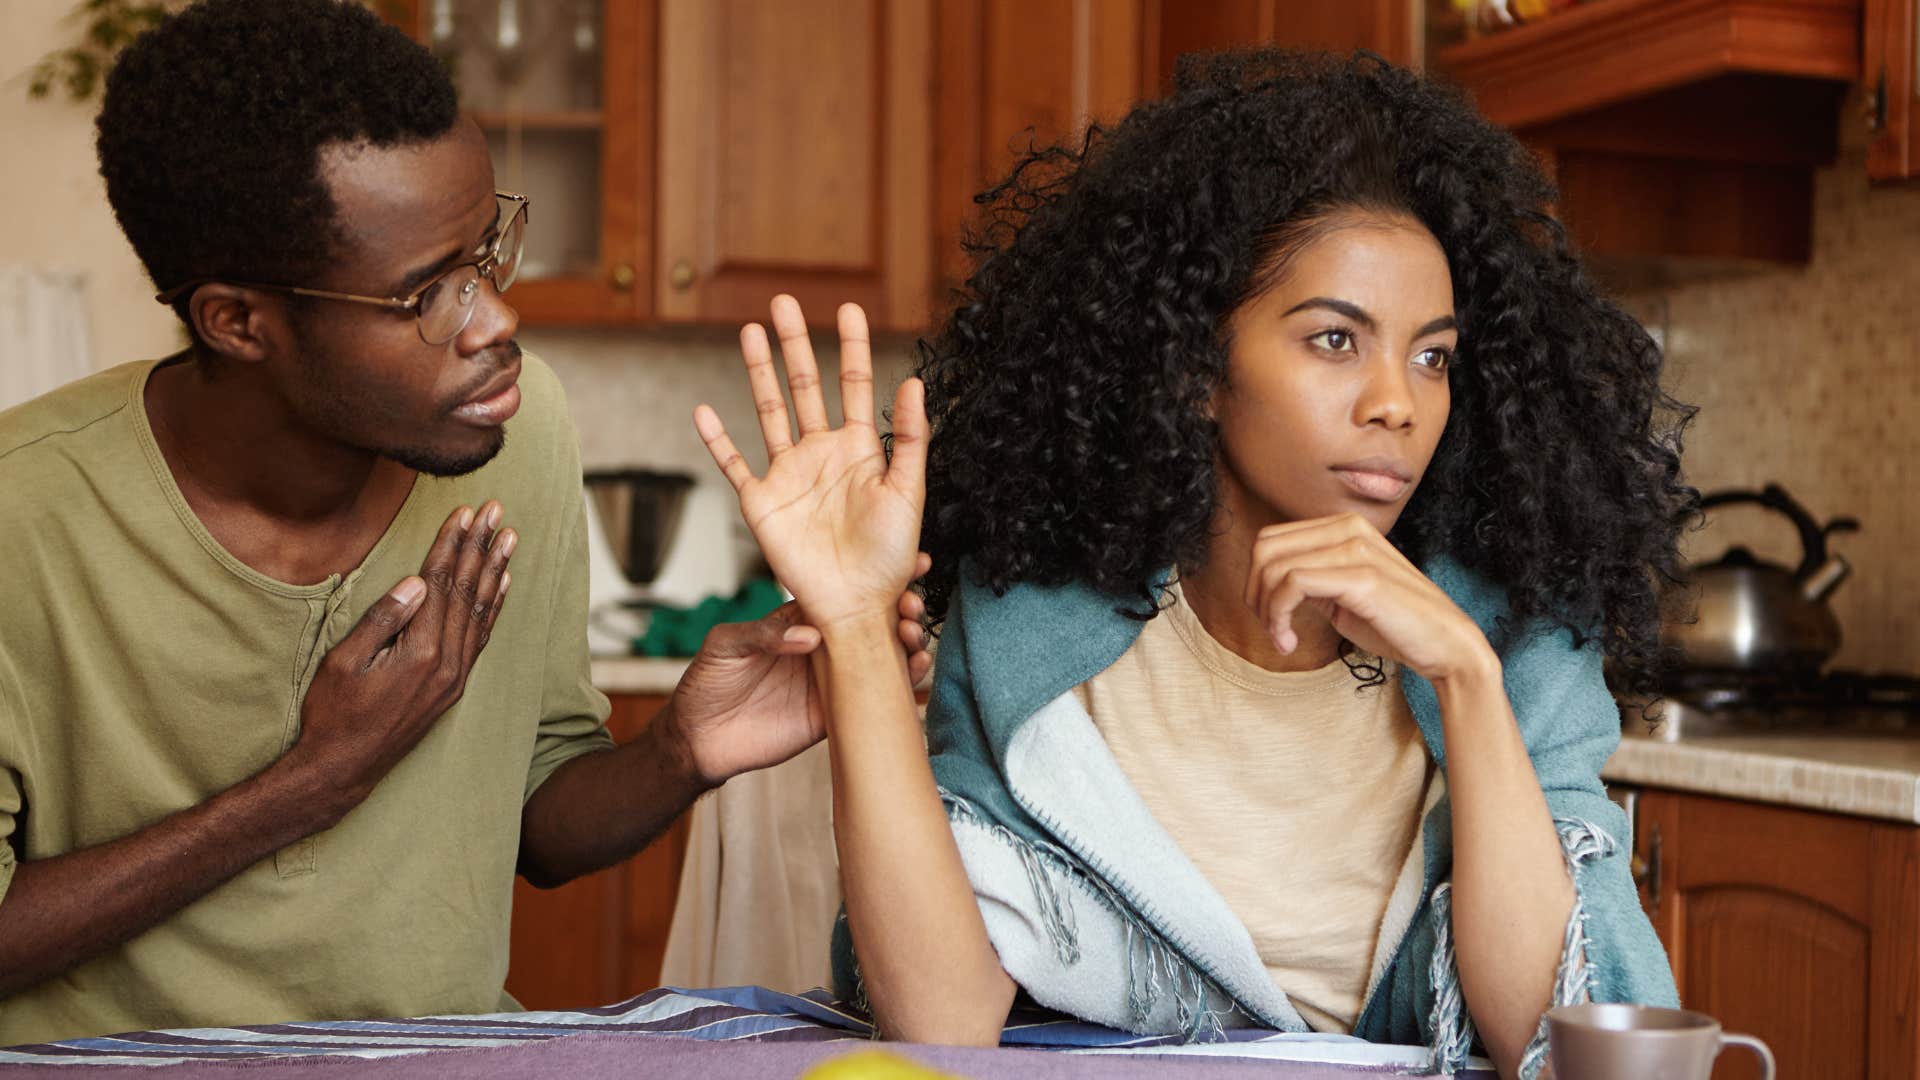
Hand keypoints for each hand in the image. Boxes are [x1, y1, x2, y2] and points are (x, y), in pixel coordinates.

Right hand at [285, 502, 515, 816]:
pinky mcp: (454, 686)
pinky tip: (502, 583)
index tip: (465, 512)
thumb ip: (383, 619)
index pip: (440, 584)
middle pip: (467, 591)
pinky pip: (481, 637)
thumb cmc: (333, 713)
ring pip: (481, 611)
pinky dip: (494, 606)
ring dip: (494, 569)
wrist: (343, 769)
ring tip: (508, 536)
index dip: (452, 545)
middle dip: (480, 546)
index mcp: (421, 652)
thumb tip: (416, 581)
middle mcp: (448, 663)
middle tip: (496, 510)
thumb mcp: (345, 662)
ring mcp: (455, 676)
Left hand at [663, 554, 935, 787]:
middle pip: (873, 621)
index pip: (842, 594)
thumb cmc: (707, 682)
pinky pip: (877, 697)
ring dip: (908, 640)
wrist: (699, 738)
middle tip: (912, 601)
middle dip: (901, 607)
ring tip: (914, 632)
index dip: (872, 579)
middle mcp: (823, 646)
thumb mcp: (725, 645)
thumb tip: (810, 637)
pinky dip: (903, 682)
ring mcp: (833, 680)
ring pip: (883, 655)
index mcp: (799, 621)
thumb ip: (763, 634)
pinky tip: (917, 667)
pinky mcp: (837, 714)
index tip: (906, 563)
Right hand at [694, 295, 926, 631]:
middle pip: (804, 386)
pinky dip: (717, 440)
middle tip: (783, 300)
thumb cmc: (889, 558)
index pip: (854, 385)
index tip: (847, 307)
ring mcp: (788, 475)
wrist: (855, 607)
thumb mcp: (908, 493)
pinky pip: (734, 465)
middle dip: (794, 344)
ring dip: (759, 371)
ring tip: (750, 330)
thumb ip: (911, 439)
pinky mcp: (761, 503)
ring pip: (769, 411)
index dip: (851, 346)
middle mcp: (821, 454)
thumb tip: (914, 382)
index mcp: (859, 450)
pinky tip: (703, 411)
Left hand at [1244, 512, 1493, 684]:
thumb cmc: (1393, 624)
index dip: (1256, 580)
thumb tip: (1265, 582)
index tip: (1270, 618)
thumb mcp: (1340, 593)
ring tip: (1282, 640)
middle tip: (1271, 629)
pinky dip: (1279, 616)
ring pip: (1274, 568)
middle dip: (1255, 594)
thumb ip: (1309, 579)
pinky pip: (1293, 584)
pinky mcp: (1362, 577)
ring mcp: (1357, 549)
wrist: (1445, 645)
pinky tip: (1290, 642)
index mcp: (1343, 527)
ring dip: (1267, 612)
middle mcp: (1349, 528)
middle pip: (1264, 549)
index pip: (1271, 540)